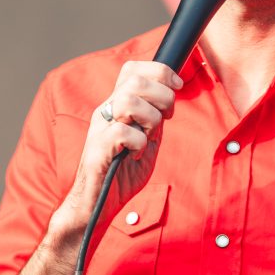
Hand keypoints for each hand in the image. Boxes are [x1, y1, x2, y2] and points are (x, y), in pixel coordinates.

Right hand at [49, 61, 181, 238]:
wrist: (97, 205)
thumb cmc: (121, 173)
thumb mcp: (147, 140)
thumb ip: (156, 119)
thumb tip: (170, 97)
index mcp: (117, 106)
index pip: (133, 69)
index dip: (160, 71)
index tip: (177, 86)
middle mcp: (106, 112)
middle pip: (134, 79)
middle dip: (162, 95)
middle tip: (166, 117)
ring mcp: (100, 129)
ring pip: (128, 101)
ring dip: (150, 117)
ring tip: (150, 136)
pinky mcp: (98, 149)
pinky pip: (123, 132)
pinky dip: (139, 142)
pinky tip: (137, 154)